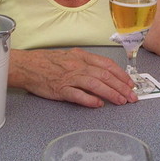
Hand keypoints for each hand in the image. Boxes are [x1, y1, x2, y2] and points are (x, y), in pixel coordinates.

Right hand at [9, 48, 137, 107]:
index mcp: (81, 56)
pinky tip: (99, 104)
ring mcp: (69, 77)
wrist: (27, 66)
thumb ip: (87, 63)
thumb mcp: (70, 56)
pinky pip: (77, 95)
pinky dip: (89, 100)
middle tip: (132, 96)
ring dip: (111, 93)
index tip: (130, 83)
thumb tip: (105, 74)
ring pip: (95, 84)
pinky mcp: (60, 89)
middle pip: (104, 75)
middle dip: (121, 86)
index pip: (106, 64)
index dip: (121, 74)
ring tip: (121, 101)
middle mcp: (77, 65)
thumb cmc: (48, 61)